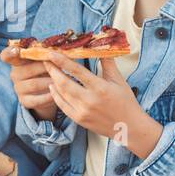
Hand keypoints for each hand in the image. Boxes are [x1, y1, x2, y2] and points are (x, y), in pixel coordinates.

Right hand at [0, 46, 56, 121]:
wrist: (45, 91)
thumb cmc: (44, 70)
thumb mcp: (42, 60)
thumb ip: (44, 53)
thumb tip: (56, 50)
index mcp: (17, 61)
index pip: (6, 55)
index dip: (10, 52)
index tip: (16, 50)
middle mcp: (14, 75)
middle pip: (28, 69)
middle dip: (46, 67)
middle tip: (60, 66)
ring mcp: (18, 89)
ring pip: (34, 84)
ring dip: (49, 81)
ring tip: (62, 79)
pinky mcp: (24, 101)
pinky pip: (37, 100)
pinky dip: (49, 96)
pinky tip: (58, 93)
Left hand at [43, 51, 162, 156]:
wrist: (129, 127)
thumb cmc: (125, 102)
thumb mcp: (119, 80)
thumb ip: (108, 63)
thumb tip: (100, 47)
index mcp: (100, 88)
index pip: (76, 71)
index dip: (62, 61)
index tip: (51, 53)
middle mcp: (89, 100)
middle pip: (64, 82)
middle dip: (52, 70)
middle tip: (45, 60)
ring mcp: (82, 111)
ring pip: (61, 94)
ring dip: (53, 81)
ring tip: (49, 70)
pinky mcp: (79, 120)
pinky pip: (62, 106)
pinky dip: (56, 96)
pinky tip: (53, 87)